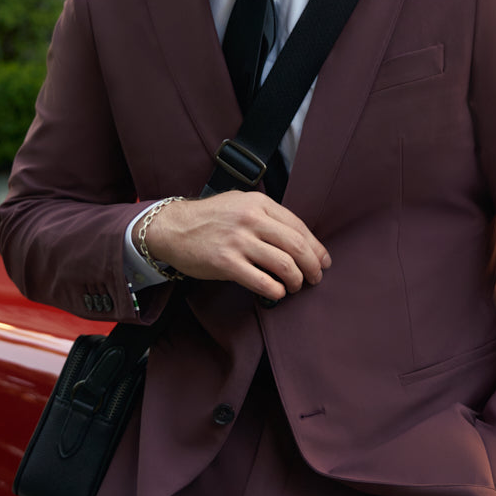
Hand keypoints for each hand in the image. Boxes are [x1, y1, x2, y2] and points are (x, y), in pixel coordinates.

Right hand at [140, 192, 330, 301]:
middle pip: (297, 246)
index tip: (323, 260)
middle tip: (315, 278)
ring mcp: (238, 241)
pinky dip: (276, 291)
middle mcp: (251, 219)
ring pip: (284, 265)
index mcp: (258, 203)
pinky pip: (262, 281)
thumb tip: (297, 237)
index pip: (298, 227)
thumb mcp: (239, 203)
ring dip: (296, 280)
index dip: (316, 247)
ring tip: (295, 286)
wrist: (172, 228)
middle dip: (312, 266)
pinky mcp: (226, 263)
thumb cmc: (208, 218)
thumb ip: (266, 214)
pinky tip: (277, 292)